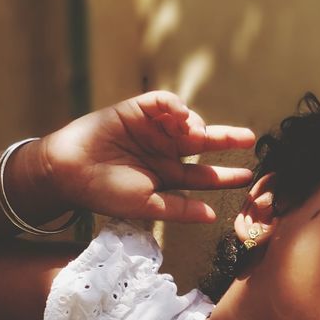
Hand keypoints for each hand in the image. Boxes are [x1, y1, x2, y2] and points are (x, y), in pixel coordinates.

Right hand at [39, 91, 255, 222]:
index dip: (225, 176)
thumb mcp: (148, 205)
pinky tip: (179, 115)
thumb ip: (180, 208)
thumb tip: (213, 216)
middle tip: (249, 138)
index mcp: (167, 176)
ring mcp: (151, 130)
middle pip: (202, 144)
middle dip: (226, 139)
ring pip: (186, 122)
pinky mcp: (137, 110)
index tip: (248, 178)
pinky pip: (163, 102)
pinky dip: (175, 105)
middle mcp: (162, 152)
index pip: (203, 176)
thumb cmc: (106, 193)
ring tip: (193, 131)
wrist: (70, 171)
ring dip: (195, 124)